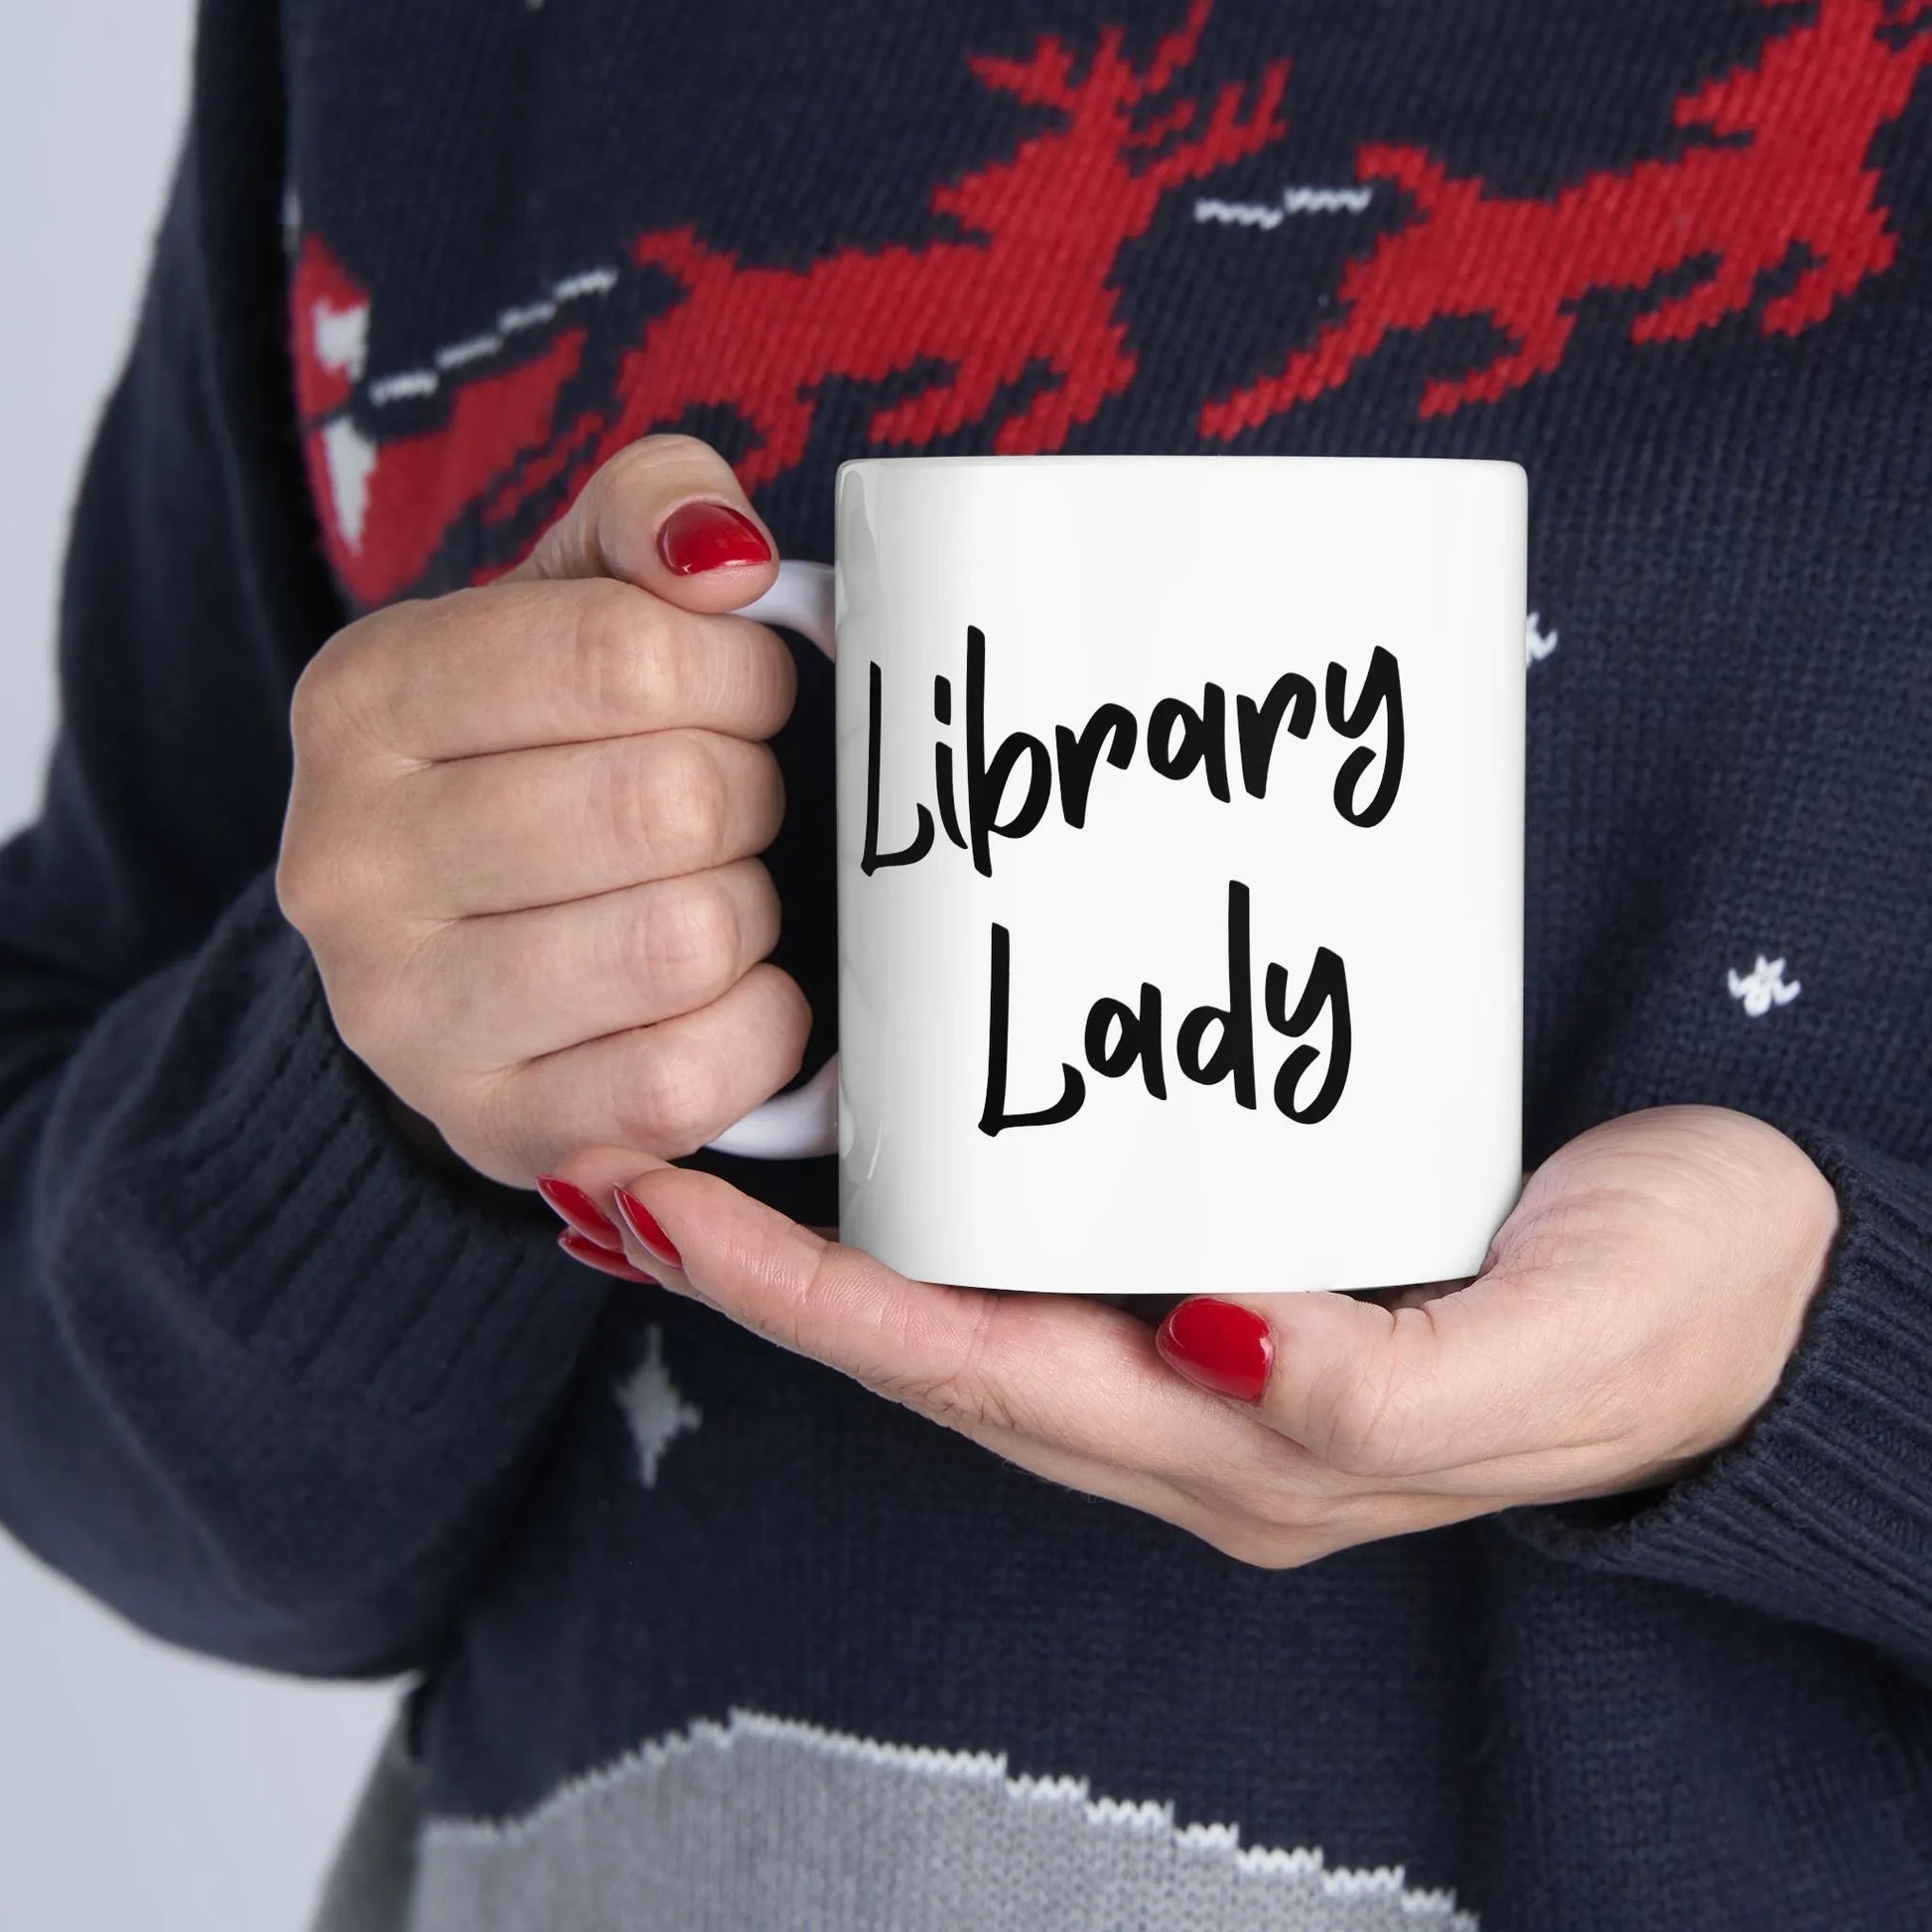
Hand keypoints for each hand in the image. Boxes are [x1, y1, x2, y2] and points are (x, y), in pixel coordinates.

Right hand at [278, 435, 807, 1187]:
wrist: (460, 947)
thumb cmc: (545, 752)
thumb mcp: (574, 596)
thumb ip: (651, 514)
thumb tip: (725, 557)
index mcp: (365, 699)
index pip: (623, 654)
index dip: (739, 672)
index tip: (746, 693)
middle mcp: (350, 862)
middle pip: (669, 802)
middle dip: (749, 792)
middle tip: (733, 801)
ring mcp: (407, 1017)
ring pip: (686, 940)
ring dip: (750, 910)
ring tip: (717, 890)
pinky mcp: (495, 1129)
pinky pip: (688, 1079)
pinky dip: (758, 1029)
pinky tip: (731, 991)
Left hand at [544, 1105, 1838, 1564]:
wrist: (1773, 1282)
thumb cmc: (1676, 1317)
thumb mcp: (1554, 1352)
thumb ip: (1384, 1385)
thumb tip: (1215, 1340)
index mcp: (1246, 1450)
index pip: (972, 1374)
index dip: (807, 1303)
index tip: (661, 1208)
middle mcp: (1197, 1409)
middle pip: (933, 1345)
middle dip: (766, 1274)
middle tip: (622, 1160)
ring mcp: (1212, 1342)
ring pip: (976, 1299)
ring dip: (833, 1240)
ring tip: (708, 1142)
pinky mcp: (1247, 1261)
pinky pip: (1054, 1247)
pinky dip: (946, 1203)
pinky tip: (899, 1133)